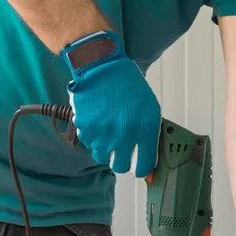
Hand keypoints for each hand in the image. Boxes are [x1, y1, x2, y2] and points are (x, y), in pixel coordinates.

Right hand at [61, 30, 160, 176]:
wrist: (102, 66)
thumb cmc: (128, 86)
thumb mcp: (150, 109)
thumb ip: (150, 136)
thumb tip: (147, 161)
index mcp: (145, 130)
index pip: (144, 166)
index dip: (142, 169)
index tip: (139, 167)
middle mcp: (124, 135)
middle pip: (121, 167)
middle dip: (122, 161)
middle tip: (122, 149)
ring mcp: (103, 134)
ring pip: (103, 157)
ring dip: (106, 148)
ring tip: (108, 131)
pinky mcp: (86, 129)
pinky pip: (89, 143)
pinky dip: (93, 137)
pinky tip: (97, 121)